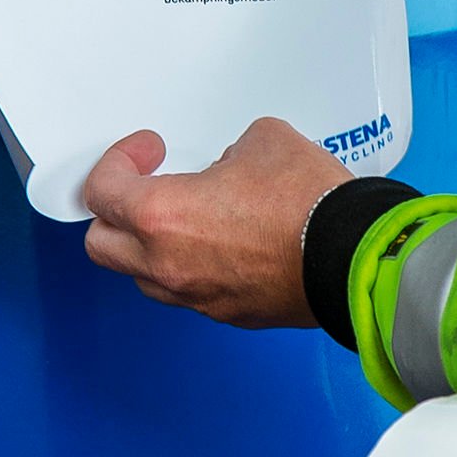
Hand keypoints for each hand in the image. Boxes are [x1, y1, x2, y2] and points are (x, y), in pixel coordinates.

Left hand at [80, 117, 348, 325]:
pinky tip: (219, 244)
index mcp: (160, 217)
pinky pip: (188, 292)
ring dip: (149, 246)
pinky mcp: (228, 314)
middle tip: (143, 187)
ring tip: (183, 218)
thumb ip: (227, 152)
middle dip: (115, 213)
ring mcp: (197, 296)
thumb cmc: (310, 205)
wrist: (355, 258)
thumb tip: (231, 168)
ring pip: (144, 276)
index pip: (101, 192)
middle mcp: (168, 265)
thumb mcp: (262, 142)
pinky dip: (190, 268)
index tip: (146, 150)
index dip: (118, 161)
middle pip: (102, 245)